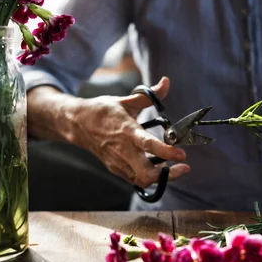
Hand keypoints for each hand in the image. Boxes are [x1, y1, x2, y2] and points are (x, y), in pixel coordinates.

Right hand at [28, 77, 190, 187]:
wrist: (78, 124)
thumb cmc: (103, 111)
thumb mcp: (127, 100)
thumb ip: (150, 95)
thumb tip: (166, 82)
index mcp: (127, 131)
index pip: (148, 145)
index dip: (167, 152)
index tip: (182, 155)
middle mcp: (123, 150)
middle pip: (147, 174)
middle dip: (169, 174)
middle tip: (184, 166)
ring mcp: (118, 162)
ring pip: (143, 180)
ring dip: (161, 177)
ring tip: (173, 167)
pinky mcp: (116, 169)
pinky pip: (136, 179)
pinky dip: (150, 176)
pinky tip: (158, 166)